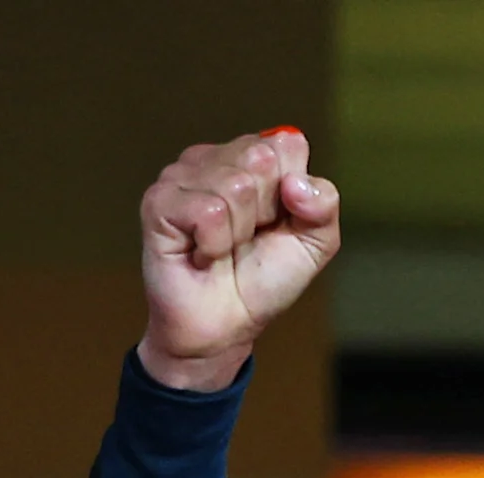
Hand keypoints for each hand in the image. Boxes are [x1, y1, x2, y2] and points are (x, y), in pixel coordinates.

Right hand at [137, 128, 341, 392]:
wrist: (226, 326)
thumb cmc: (263, 280)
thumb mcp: (314, 243)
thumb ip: (324, 204)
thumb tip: (296, 182)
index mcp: (251, 157)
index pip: (288, 145)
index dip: (293, 192)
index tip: (276, 223)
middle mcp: (214, 158)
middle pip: (262, 158)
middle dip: (266, 211)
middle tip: (248, 238)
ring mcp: (182, 176)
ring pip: (236, 185)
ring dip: (239, 232)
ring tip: (223, 248)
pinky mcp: (159, 201)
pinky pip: (208, 210)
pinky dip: (215, 243)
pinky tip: (201, 254)